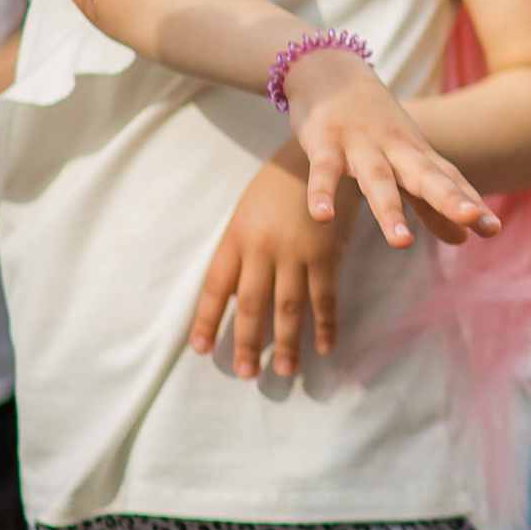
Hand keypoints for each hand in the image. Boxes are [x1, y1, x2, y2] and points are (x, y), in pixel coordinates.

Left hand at [191, 140, 352, 378]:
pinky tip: (324, 346)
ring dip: (286, 343)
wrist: (318, 157)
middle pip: (252, 305)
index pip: (216, 287)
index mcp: (236, 237)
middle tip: (246, 372)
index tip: (203, 348)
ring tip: (284, 370)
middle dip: (247, 342)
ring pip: (288, 307)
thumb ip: (240, 250)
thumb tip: (234, 294)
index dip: (209, 320)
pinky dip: (326, 324)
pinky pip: (325, 297)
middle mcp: (262, 249)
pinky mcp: (327, 254)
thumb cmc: (278, 186)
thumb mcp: (248, 212)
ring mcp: (296, 253)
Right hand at [279, 45, 498, 248]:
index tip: (493, 229)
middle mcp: (395, 149)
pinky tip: (322, 218)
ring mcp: (360, 146)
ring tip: (403, 244)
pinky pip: (324, 172)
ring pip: (377, 180)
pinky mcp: (325, 144)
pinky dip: (322, 193)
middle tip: (472, 218)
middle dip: (448, 198)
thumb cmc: (376, 126)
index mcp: (417, 155)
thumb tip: (464, 240)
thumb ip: (432, 206)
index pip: (449, 180)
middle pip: (425, 176)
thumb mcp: (405, 164)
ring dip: (390, 210)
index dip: (470, 202)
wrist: (331, 71)